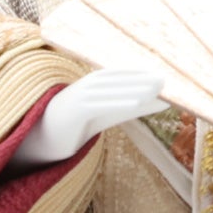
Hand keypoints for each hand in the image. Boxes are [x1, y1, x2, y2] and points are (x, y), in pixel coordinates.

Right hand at [12, 68, 168, 169]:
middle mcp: (89, 84)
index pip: (124, 75)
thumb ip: (134, 107)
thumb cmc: (81, 124)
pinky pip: (101, 103)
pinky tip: (137, 102)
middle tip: (167, 80)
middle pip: (121, 80)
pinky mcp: (76, 108)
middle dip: (143, 79)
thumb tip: (165, 103)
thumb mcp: (111, 113)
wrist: (44, 139)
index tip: (166, 76)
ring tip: (157, 90)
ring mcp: (80, 94)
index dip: (144, 74)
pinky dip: (120, 100)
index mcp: (96, 82)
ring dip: (135, 88)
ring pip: (113, 89)